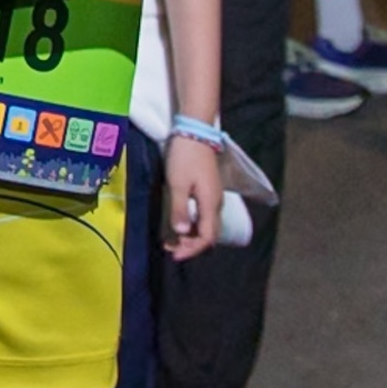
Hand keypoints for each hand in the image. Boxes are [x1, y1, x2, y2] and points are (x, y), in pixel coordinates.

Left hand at [160, 136, 220, 260]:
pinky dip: (192, 224)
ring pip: (206, 225)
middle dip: (191, 246)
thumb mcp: (178, 183)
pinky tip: (179, 223)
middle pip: (209, 234)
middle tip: (171, 249)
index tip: (175, 255)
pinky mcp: (209, 190)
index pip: (206, 237)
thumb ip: (179, 208)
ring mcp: (214, 196)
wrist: (195, 132)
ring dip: (191, 236)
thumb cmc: (185, 157)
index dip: (192, 249)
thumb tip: (181, 232)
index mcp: (210, 203)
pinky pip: (204, 215)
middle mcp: (216, 203)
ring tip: (171, 240)